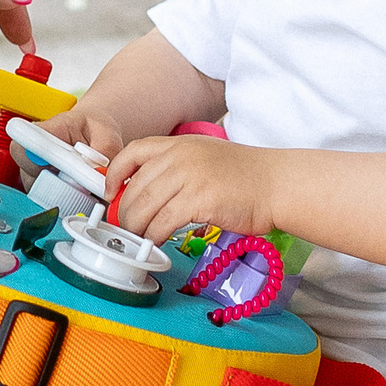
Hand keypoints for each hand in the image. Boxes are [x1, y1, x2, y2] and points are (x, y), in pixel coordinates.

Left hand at [102, 130, 275, 243]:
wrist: (277, 183)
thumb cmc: (246, 176)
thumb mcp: (205, 157)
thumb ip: (176, 167)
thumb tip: (147, 192)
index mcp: (179, 143)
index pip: (133, 152)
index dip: (114, 172)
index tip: (108, 191)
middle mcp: (180, 156)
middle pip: (135, 185)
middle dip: (124, 211)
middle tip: (123, 227)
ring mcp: (189, 176)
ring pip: (145, 205)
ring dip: (136, 227)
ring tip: (138, 239)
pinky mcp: (200, 200)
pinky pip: (163, 222)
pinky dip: (154, 235)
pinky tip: (156, 242)